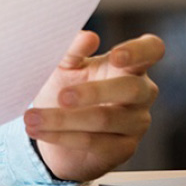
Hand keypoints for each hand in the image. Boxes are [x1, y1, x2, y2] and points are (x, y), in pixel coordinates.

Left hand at [24, 30, 163, 181]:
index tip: (116, 55)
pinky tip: (39, 130)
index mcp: (130, 63)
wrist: (56, 127)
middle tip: (61, 96)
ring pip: (105, 119)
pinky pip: (94, 142)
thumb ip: (73, 50)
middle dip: (93, 92)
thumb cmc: (66, 85)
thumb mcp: (65, 65)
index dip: (139, 51)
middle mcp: (140, 92)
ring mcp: (136, 122)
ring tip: (33, 117)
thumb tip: (88, 37)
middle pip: (130, 89)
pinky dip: (62, 136)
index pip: (152, 50)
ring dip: (64, 119)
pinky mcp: (124, 148)